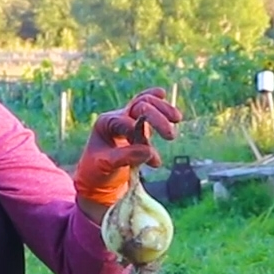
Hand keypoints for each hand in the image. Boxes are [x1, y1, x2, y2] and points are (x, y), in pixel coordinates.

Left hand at [72, 88, 183, 206]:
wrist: (96, 180)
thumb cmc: (97, 172)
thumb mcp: (107, 165)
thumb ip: (126, 156)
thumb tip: (150, 151)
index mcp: (106, 123)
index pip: (125, 121)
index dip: (137, 133)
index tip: (146, 149)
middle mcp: (117, 118)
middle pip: (139, 107)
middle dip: (156, 118)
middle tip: (171, 136)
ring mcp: (128, 120)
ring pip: (146, 104)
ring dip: (162, 109)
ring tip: (177, 119)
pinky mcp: (138, 128)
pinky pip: (147, 109)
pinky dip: (156, 103)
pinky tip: (162, 93)